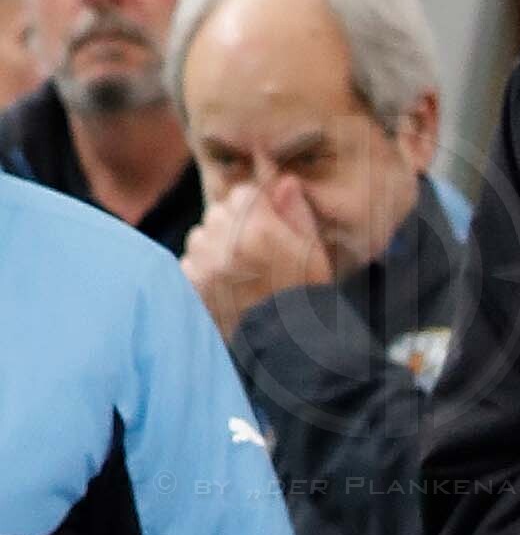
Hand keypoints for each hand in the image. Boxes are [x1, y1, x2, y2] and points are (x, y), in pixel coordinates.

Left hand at [181, 178, 328, 340]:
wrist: (289, 355)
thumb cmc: (308, 302)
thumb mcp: (315, 255)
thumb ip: (296, 213)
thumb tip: (283, 180)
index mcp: (258, 229)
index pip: (243, 193)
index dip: (258, 208)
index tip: (269, 227)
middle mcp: (225, 243)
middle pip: (219, 212)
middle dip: (234, 227)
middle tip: (256, 257)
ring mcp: (204, 267)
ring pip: (201, 237)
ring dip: (214, 249)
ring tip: (239, 276)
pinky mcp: (191, 289)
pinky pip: (189, 265)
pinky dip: (203, 273)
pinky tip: (225, 292)